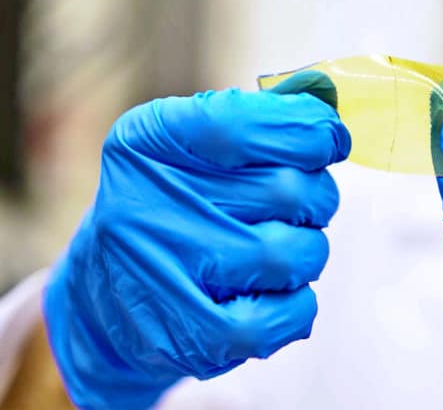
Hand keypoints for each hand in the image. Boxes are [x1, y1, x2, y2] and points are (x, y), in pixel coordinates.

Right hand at [44, 88, 349, 408]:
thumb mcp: (188, 146)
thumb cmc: (171, 207)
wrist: (104, 296)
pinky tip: (281, 293)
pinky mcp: (190, 336)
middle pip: (288, 190)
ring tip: (282, 250)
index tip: (328, 140)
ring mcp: (164, 274)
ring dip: (308, 251)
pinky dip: (300, 304)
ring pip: (293, 253)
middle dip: (316, 196)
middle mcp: (147, 203)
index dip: (309, 130)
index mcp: (149, 142)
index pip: (246, 123)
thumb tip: (328, 114)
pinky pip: (285, 316)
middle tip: (302, 205)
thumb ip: (257, 121)